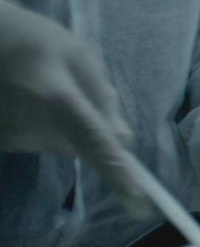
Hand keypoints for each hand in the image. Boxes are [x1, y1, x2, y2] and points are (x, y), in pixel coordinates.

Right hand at [0, 1, 145, 211]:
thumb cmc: (36, 41)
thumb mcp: (79, 56)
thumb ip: (103, 97)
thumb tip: (123, 140)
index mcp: (55, 98)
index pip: (95, 142)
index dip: (117, 173)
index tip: (137, 204)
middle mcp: (31, 126)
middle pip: (82, 145)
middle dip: (93, 128)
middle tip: (75, 89)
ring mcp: (13, 138)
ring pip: (64, 144)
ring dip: (68, 125)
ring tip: (47, 90)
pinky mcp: (4, 143)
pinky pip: (44, 142)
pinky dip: (47, 126)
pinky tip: (30, 99)